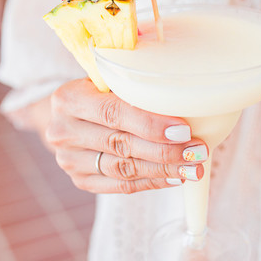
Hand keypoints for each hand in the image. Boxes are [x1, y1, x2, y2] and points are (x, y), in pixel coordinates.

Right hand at [46, 78, 207, 193]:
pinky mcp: (81, 180)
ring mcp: (69, 160)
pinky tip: (175, 178)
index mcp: (68, 98)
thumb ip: (134, 75)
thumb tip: (182, 76)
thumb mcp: (109, 75)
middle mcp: (63, 131)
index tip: (185, 129)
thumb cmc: (101, 89)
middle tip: (198, 151)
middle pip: (121, 144)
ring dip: (164, 169)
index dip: (150, 124)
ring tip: (194, 168)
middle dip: (165, 151)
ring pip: (124, 169)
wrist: (70, 114)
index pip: (113, 113)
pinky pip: (122, 186)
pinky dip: (152, 182)